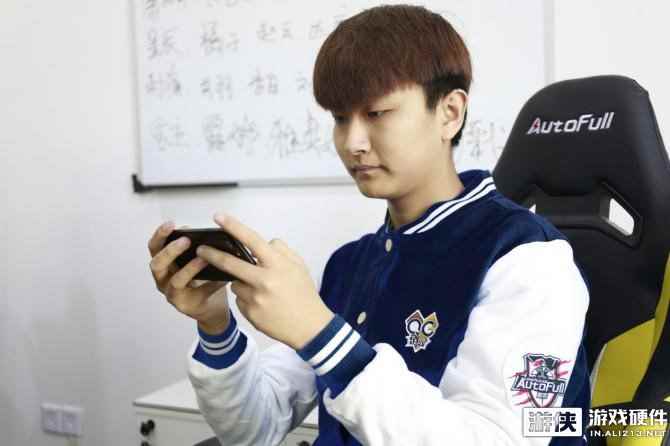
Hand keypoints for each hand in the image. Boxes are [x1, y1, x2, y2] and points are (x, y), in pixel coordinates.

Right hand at [147, 221, 229, 334]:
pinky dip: (212, 284)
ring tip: (204, 258)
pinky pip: (200, 293)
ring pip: (175, 281)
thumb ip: (194, 247)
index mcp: (163, 265)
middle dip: (170, 251)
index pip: (154, 248)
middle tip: (186, 240)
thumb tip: (203, 234)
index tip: (171, 224)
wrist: (212, 307)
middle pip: (157, 264)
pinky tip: (223, 277)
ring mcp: (173, 295)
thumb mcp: (195, 260)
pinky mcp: (188, 306)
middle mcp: (163, 280)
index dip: (160, 235)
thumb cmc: (201, 279)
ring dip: (190, 268)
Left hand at [195, 213, 334, 349]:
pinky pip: (240, 300)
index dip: (233, 226)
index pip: (251, 240)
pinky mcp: (250, 313)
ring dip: (241, 283)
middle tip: (201, 249)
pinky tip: (262, 304)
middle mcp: (264, 280)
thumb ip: (281, 250)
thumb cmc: (304, 294)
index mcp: (277, 264)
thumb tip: (265, 243)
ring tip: (261, 291)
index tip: (218, 216)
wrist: (309, 327)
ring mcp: (255, 298)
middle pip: (230, 263)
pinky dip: (247, 299)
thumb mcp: (299, 266)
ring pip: (235, 284)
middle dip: (212, 254)